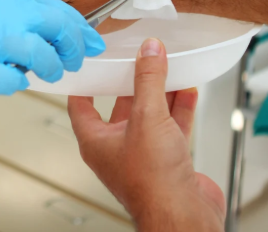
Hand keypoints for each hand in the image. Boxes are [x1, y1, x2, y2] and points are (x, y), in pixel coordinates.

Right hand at [0, 0, 104, 117]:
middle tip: (72, 61)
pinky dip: (15, 85)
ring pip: (39, 55)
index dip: (78, 27)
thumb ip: (12, 8)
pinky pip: (10, 81)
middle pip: (55, 26)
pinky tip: (10, 81)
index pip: (53, 5)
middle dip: (72, 48)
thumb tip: (53, 26)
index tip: (91, 41)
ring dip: (48, 68)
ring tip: (45, 74)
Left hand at [69, 38, 225, 231]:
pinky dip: (179, 109)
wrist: (184, 216)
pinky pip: (171, 128)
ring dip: (160, 93)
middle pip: (120, 106)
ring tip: (168, 69)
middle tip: (140, 60)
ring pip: (149, 115)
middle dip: (133, 83)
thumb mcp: (147, 117)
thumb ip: (148, 81)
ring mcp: (142, 155)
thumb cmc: (153, 184)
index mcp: (95, 141)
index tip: (93, 62)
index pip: (80, 104)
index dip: (86, 81)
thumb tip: (149, 53)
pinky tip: (187, 92)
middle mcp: (116, 149)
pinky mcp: (167, 161)